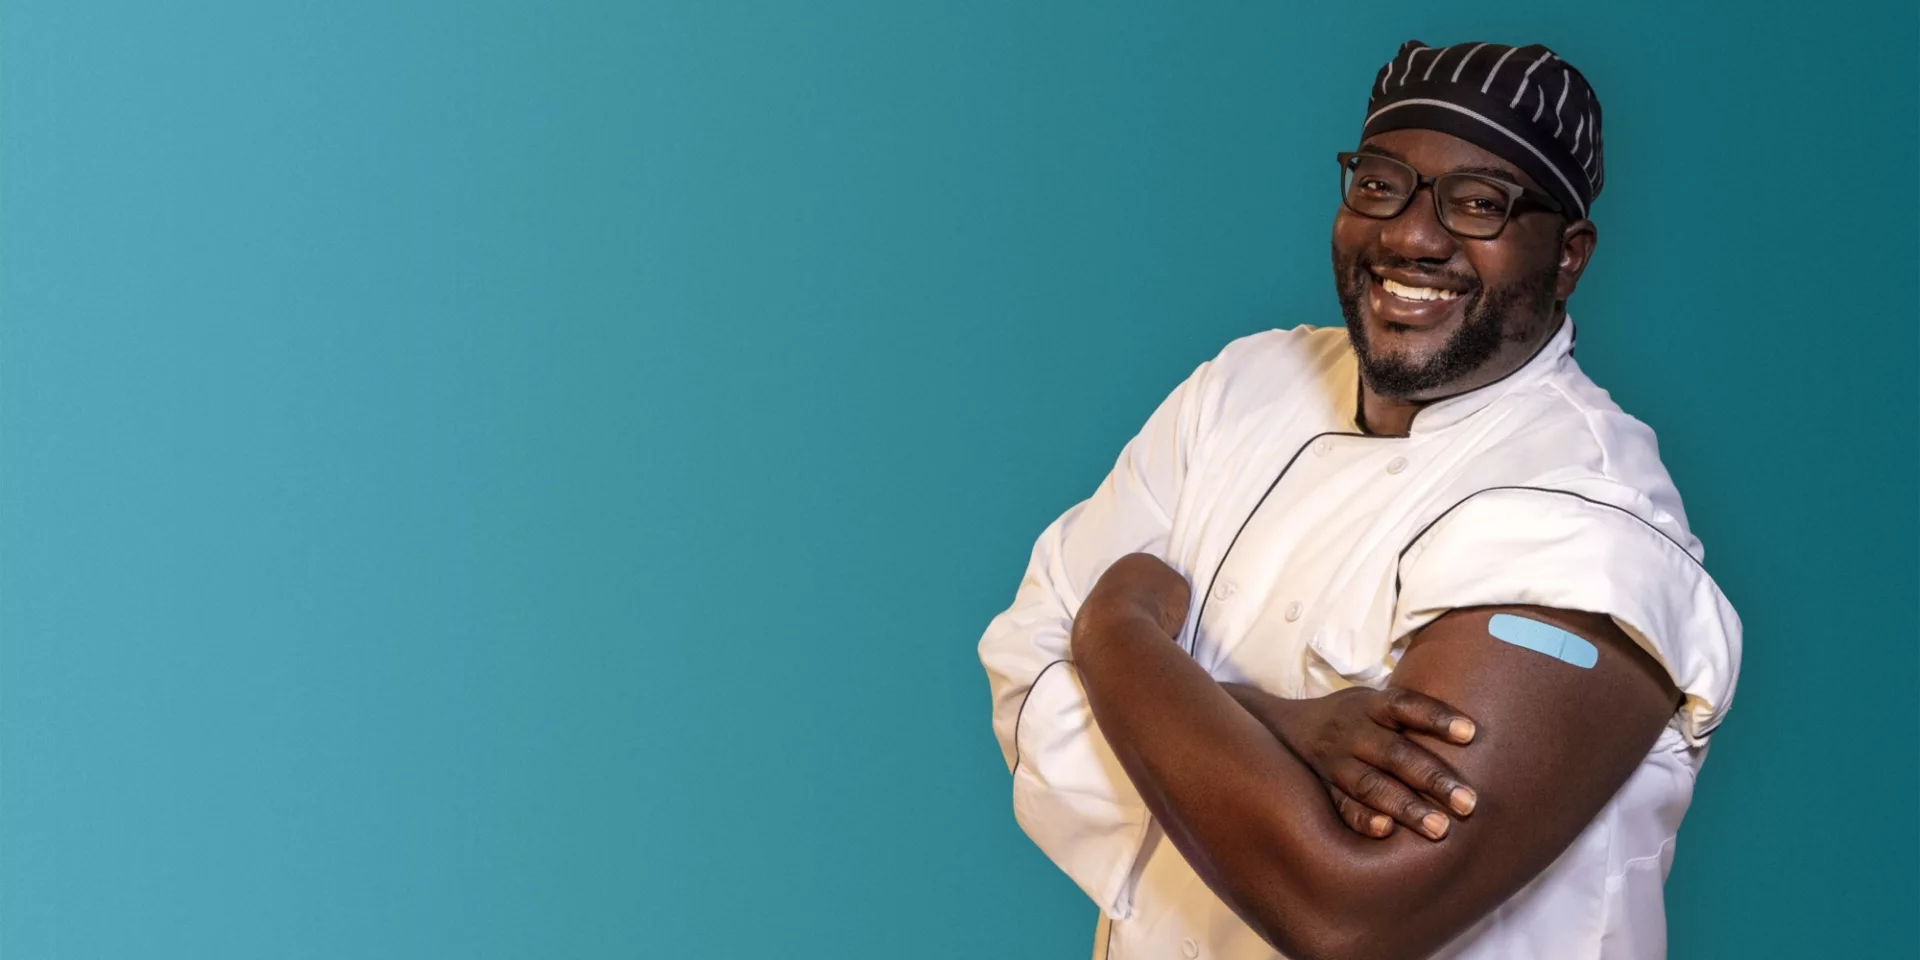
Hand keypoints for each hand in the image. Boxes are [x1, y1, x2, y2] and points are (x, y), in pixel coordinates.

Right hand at [1224, 683, 1477, 841]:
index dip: (1436, 718)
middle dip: (1432, 779)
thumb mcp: (1371, 702)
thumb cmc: (1349, 719)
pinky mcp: (1321, 789)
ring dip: (1406, 807)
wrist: (1278, 728)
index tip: (1471, 733)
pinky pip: (1341, 806)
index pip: (1405, 706)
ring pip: (1371, 784)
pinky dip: (1361, 819)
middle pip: (1395, 753)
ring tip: (1439, 829)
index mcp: (1368, 706)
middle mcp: (1351, 732)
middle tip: (1469, 803)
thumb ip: (1408, 716)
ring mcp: (1333, 762)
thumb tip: (1472, 731)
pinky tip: (1384, 831)